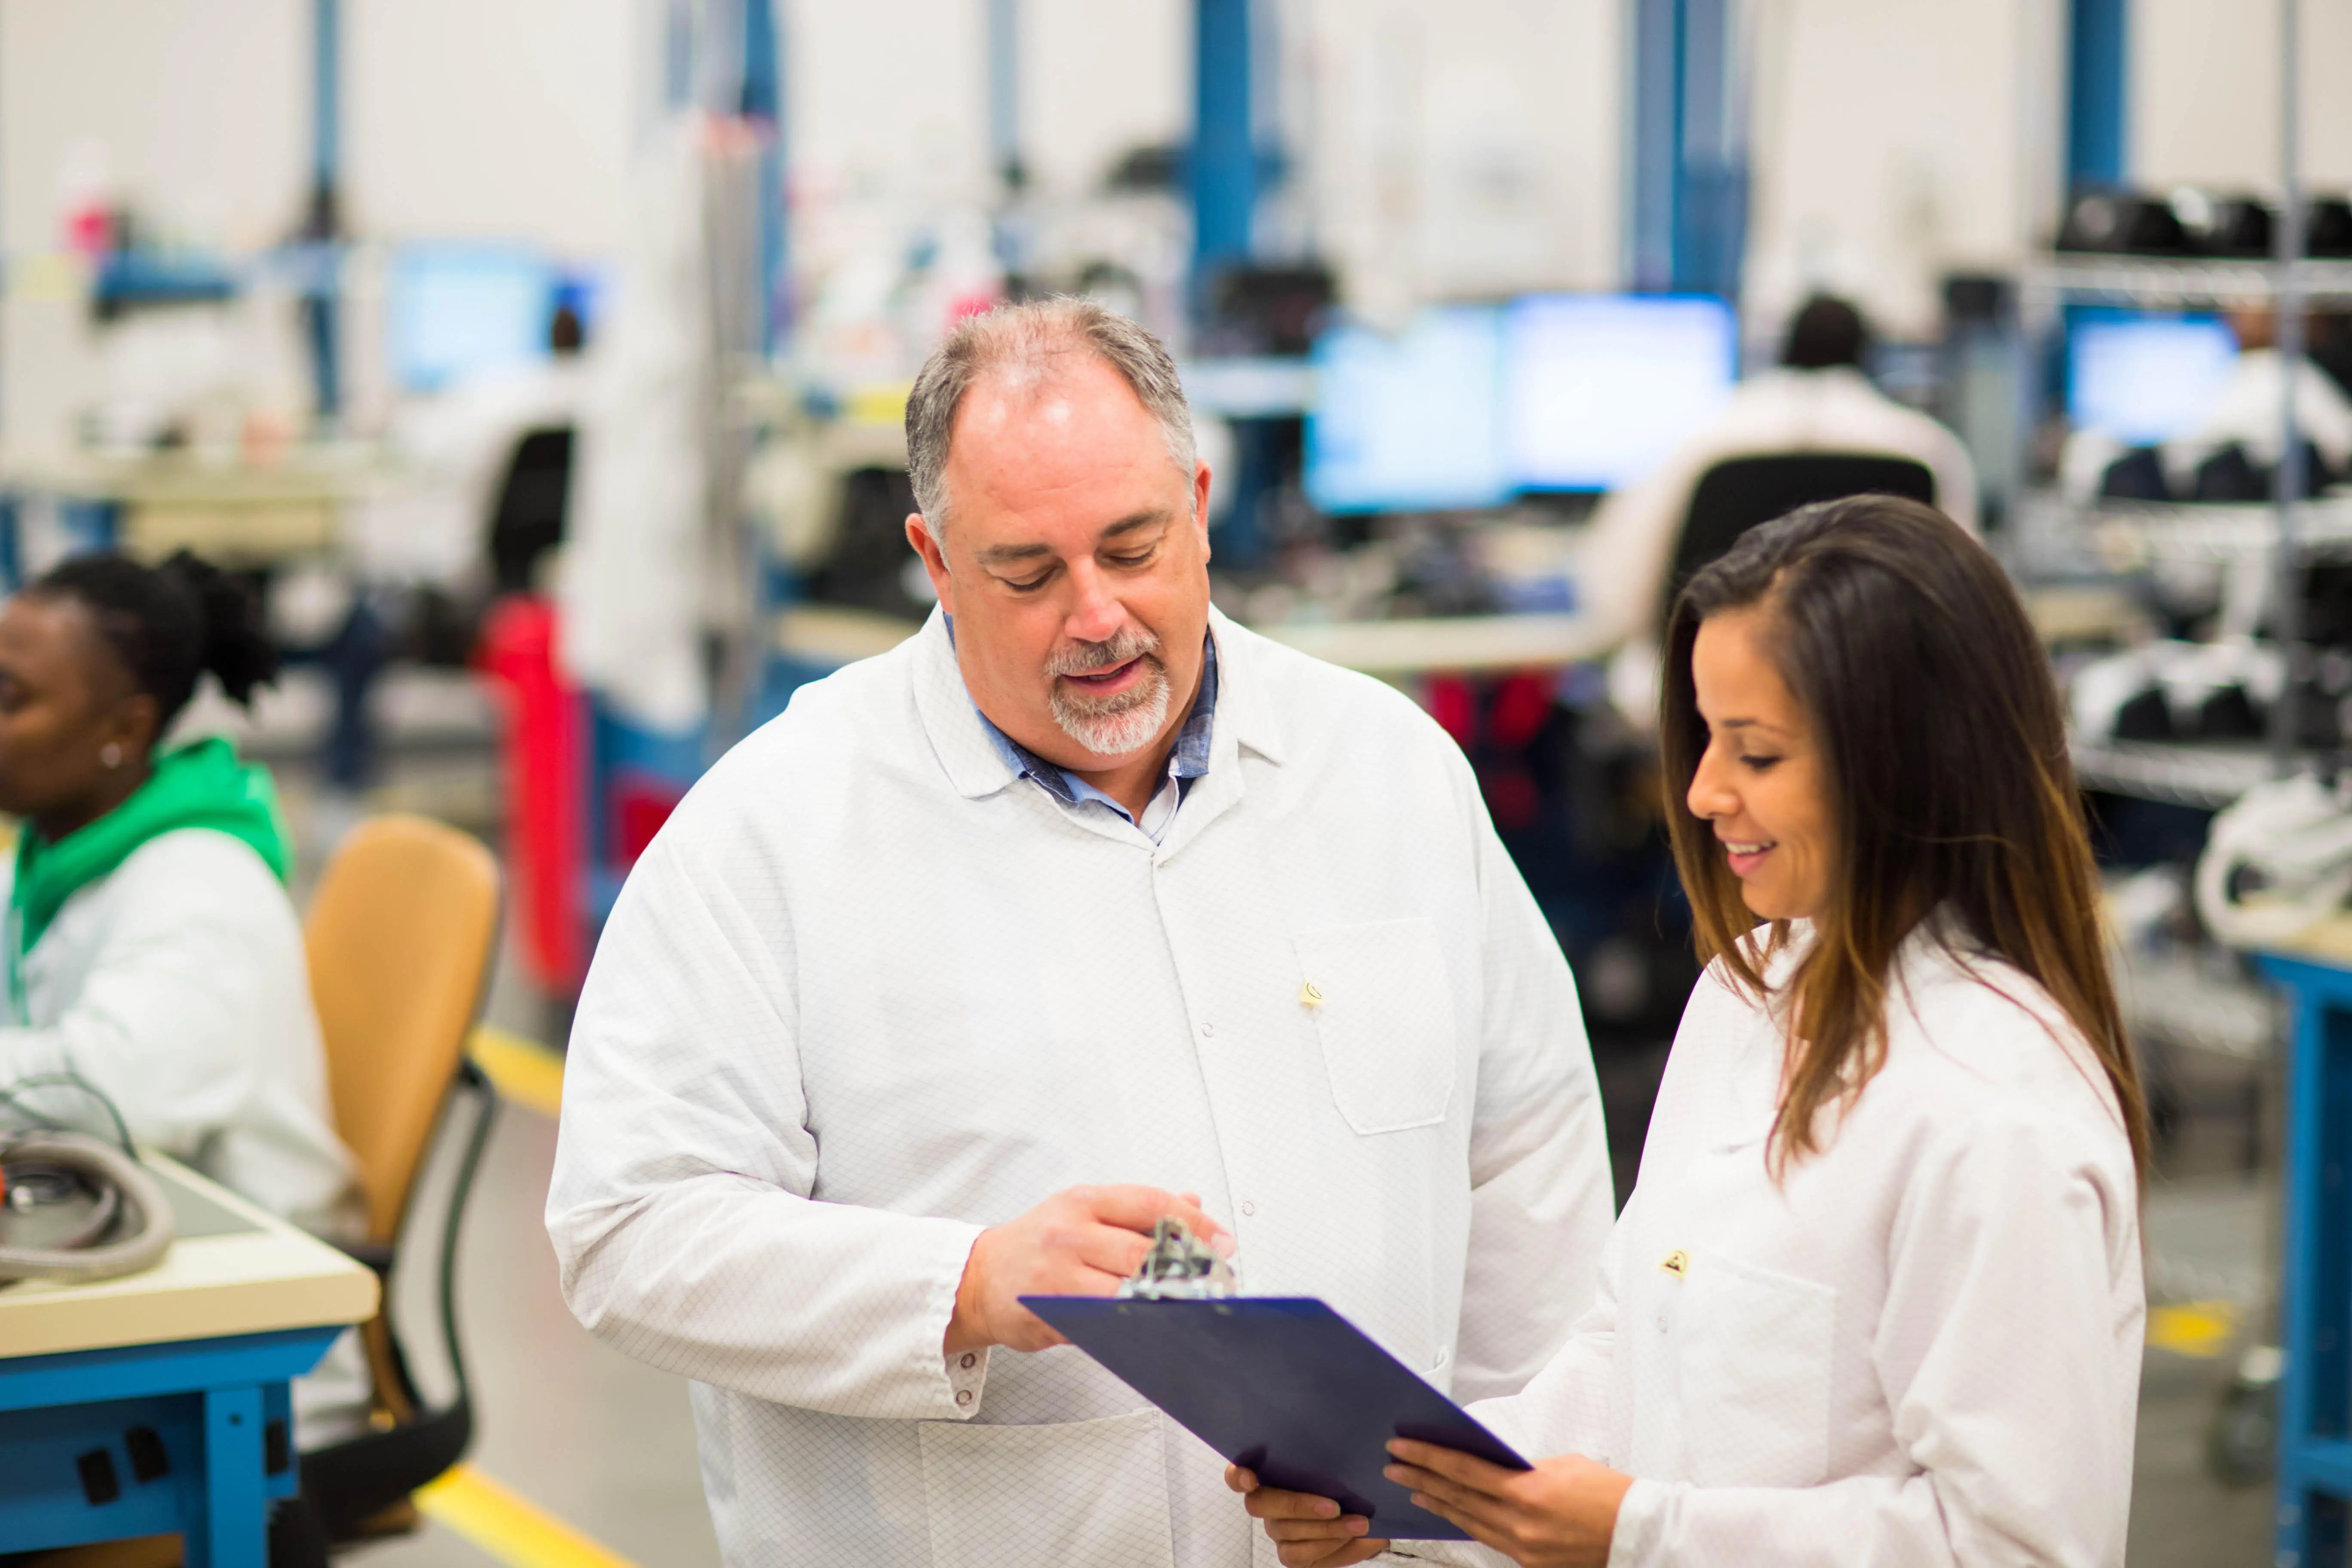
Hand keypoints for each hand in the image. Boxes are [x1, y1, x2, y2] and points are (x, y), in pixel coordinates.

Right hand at [945, 1185, 1232, 1354]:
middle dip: (1186, 1270)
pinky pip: (1102, 1323)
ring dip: (1163, 1303)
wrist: (977, 1277)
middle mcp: (1069, 1233)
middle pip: (1142, 1252)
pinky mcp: (1050, 1314)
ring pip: (1125, 1293)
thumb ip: (1136, 1210)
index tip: (1222, 1243)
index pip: (1149, 1204)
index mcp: (1082, 1201)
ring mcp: (1057, 1276)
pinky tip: (1153, 1327)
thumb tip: (1194, 1203)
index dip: (1193, 1224)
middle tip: (1215, 1282)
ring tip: (1191, 1307)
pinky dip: (1131, 1327)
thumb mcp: (1083, 1210)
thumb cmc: (1037, 1242)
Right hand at [1226, 1463, 1388, 1565]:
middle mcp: (1266, 1502)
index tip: (1251, 1478)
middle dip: (1297, 1505)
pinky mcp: (1290, 1554)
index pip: (1237, 1473)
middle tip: (1334, 1506)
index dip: (1238, 1475)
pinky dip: (1327, 1545)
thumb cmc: (1349, 1484)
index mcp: (1271, 1473)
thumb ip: (1332, 1457)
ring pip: (1284, 1530)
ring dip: (1325, 1528)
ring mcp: (1276, 1530)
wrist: (1366, 1517)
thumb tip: (1338, 1443)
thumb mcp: (1345, 1466)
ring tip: (1359, 1523)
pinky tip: (1348, 1536)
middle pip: (1259, 1504)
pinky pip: (1296, 1554)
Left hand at [1382, 1440, 1630, 1567]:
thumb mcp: (1561, 1465)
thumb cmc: (1607, 1492)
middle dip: (1422, 1480)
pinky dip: (1468, 1523)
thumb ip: (1522, 1468)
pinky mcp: (1530, 1565)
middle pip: (1458, 1498)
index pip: (1463, 1471)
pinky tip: (1453, 1513)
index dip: (1427, 1458)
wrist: (1638, 1532)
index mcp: (1528, 1492)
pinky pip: (1490, 1539)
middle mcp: (1520, 1525)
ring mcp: (1524, 1549)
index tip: (1401, 1448)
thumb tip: (1494, 1467)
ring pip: (1469, 1522)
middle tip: (1393, 1466)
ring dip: (1439, 1504)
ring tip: (1414, 1490)